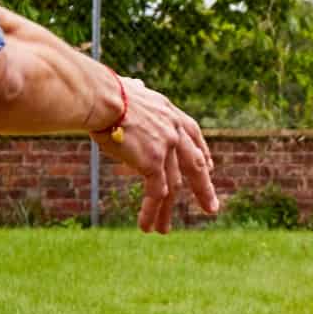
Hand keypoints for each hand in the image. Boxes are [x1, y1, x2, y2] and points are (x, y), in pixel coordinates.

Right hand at [93, 77, 218, 231]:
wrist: (101, 97)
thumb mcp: (130, 87)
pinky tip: (146, 226)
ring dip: (165, 211)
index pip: (194, 135)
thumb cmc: (105, 91)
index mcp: (170, 112)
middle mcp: (174, 131)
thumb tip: (136, 83)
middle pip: (195, 165)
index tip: (210, 168)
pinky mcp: (153, 162)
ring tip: (162, 230)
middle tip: (211, 208)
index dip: (203, 153)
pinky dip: (151, 211)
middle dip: (203, 189)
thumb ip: (138, 90)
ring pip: (172, 187)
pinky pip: (156, 194)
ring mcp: (167, 148)